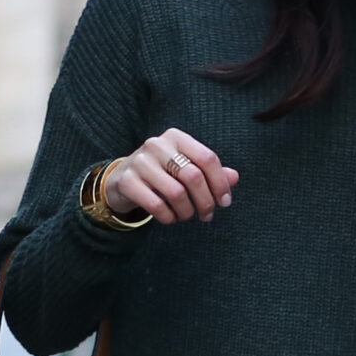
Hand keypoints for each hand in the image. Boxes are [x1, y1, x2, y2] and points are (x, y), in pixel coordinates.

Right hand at [106, 129, 238, 224]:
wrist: (121, 180)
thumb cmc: (161, 174)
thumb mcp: (185, 168)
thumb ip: (209, 172)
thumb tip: (234, 177)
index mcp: (176, 137)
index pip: (208, 158)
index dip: (220, 183)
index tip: (224, 202)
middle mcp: (157, 145)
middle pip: (194, 177)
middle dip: (205, 201)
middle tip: (207, 216)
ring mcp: (140, 162)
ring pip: (176, 193)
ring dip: (187, 212)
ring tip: (186, 216)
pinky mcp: (127, 181)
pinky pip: (156, 205)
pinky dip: (168, 217)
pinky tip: (170, 218)